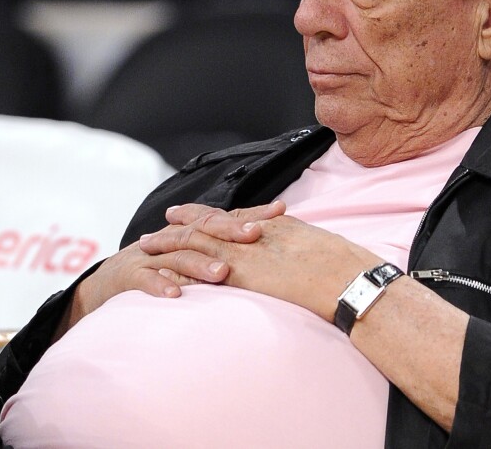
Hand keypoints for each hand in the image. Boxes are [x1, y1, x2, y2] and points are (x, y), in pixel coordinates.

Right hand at [72, 201, 286, 323]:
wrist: (106, 285)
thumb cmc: (159, 272)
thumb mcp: (191, 260)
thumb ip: (223, 255)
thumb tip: (270, 255)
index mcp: (190, 233)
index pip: (224, 219)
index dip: (252, 214)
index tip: (282, 211)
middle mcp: (173, 239)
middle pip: (203, 229)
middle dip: (230, 230)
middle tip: (256, 234)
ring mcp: (151, 257)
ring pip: (179, 256)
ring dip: (201, 263)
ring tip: (223, 272)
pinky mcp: (130, 277)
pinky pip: (146, 280)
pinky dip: (160, 286)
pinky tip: (176, 295)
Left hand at [140, 207, 381, 320]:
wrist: (344, 277)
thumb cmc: (339, 268)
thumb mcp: (311, 248)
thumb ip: (291, 245)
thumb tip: (285, 250)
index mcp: (268, 225)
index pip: (230, 217)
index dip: (207, 214)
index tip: (190, 213)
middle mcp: (250, 232)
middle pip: (206, 222)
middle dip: (182, 221)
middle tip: (160, 222)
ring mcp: (241, 250)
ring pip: (194, 240)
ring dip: (169, 242)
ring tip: (146, 245)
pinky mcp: (236, 270)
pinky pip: (197, 265)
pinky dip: (176, 266)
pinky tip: (158, 270)